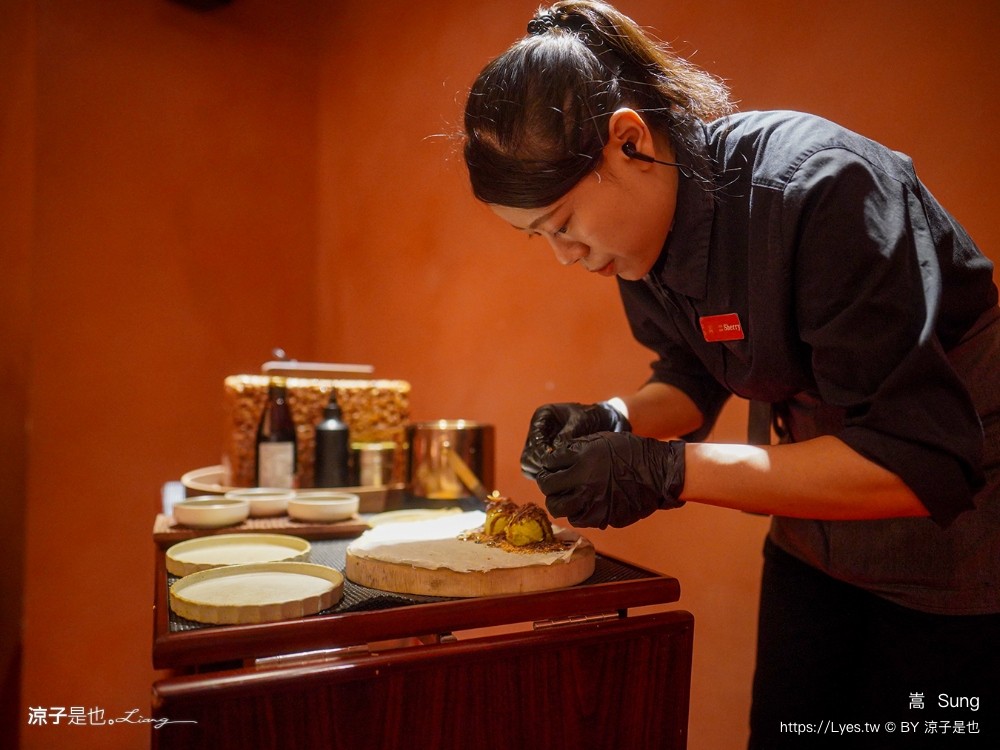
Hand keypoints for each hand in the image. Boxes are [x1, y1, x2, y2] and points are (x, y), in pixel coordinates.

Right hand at [520, 401, 631, 478]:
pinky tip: (565, 479)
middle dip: (541, 467)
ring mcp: (541, 445)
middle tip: (558, 473)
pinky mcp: (547, 457)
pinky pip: (541, 472)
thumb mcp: (581, 421)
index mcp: (542, 417)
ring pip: (531, 468)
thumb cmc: (591, 416)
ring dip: (544, 475)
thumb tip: (555, 452)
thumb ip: (567, 434)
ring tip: (563, 477)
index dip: (542, 454)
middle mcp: (538, 432)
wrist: (603, 419)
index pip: (533, 441)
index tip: (556, 462)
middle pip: (527, 457)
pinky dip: (550, 477)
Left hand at [535, 432, 684, 528]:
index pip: (549, 463)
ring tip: (565, 495)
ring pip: (559, 508)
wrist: (658, 472)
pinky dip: (577, 512)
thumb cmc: (631, 452)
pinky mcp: (602, 517)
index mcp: (582, 458)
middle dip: (547, 484)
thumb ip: (576, 449)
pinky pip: (578, 518)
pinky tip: (583, 503)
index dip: (547, 464)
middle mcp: (584, 481)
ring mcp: (593, 502)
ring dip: (558, 501)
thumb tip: (554, 459)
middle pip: (548, 488)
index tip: (550, 466)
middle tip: (551, 482)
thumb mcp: (600, 440)